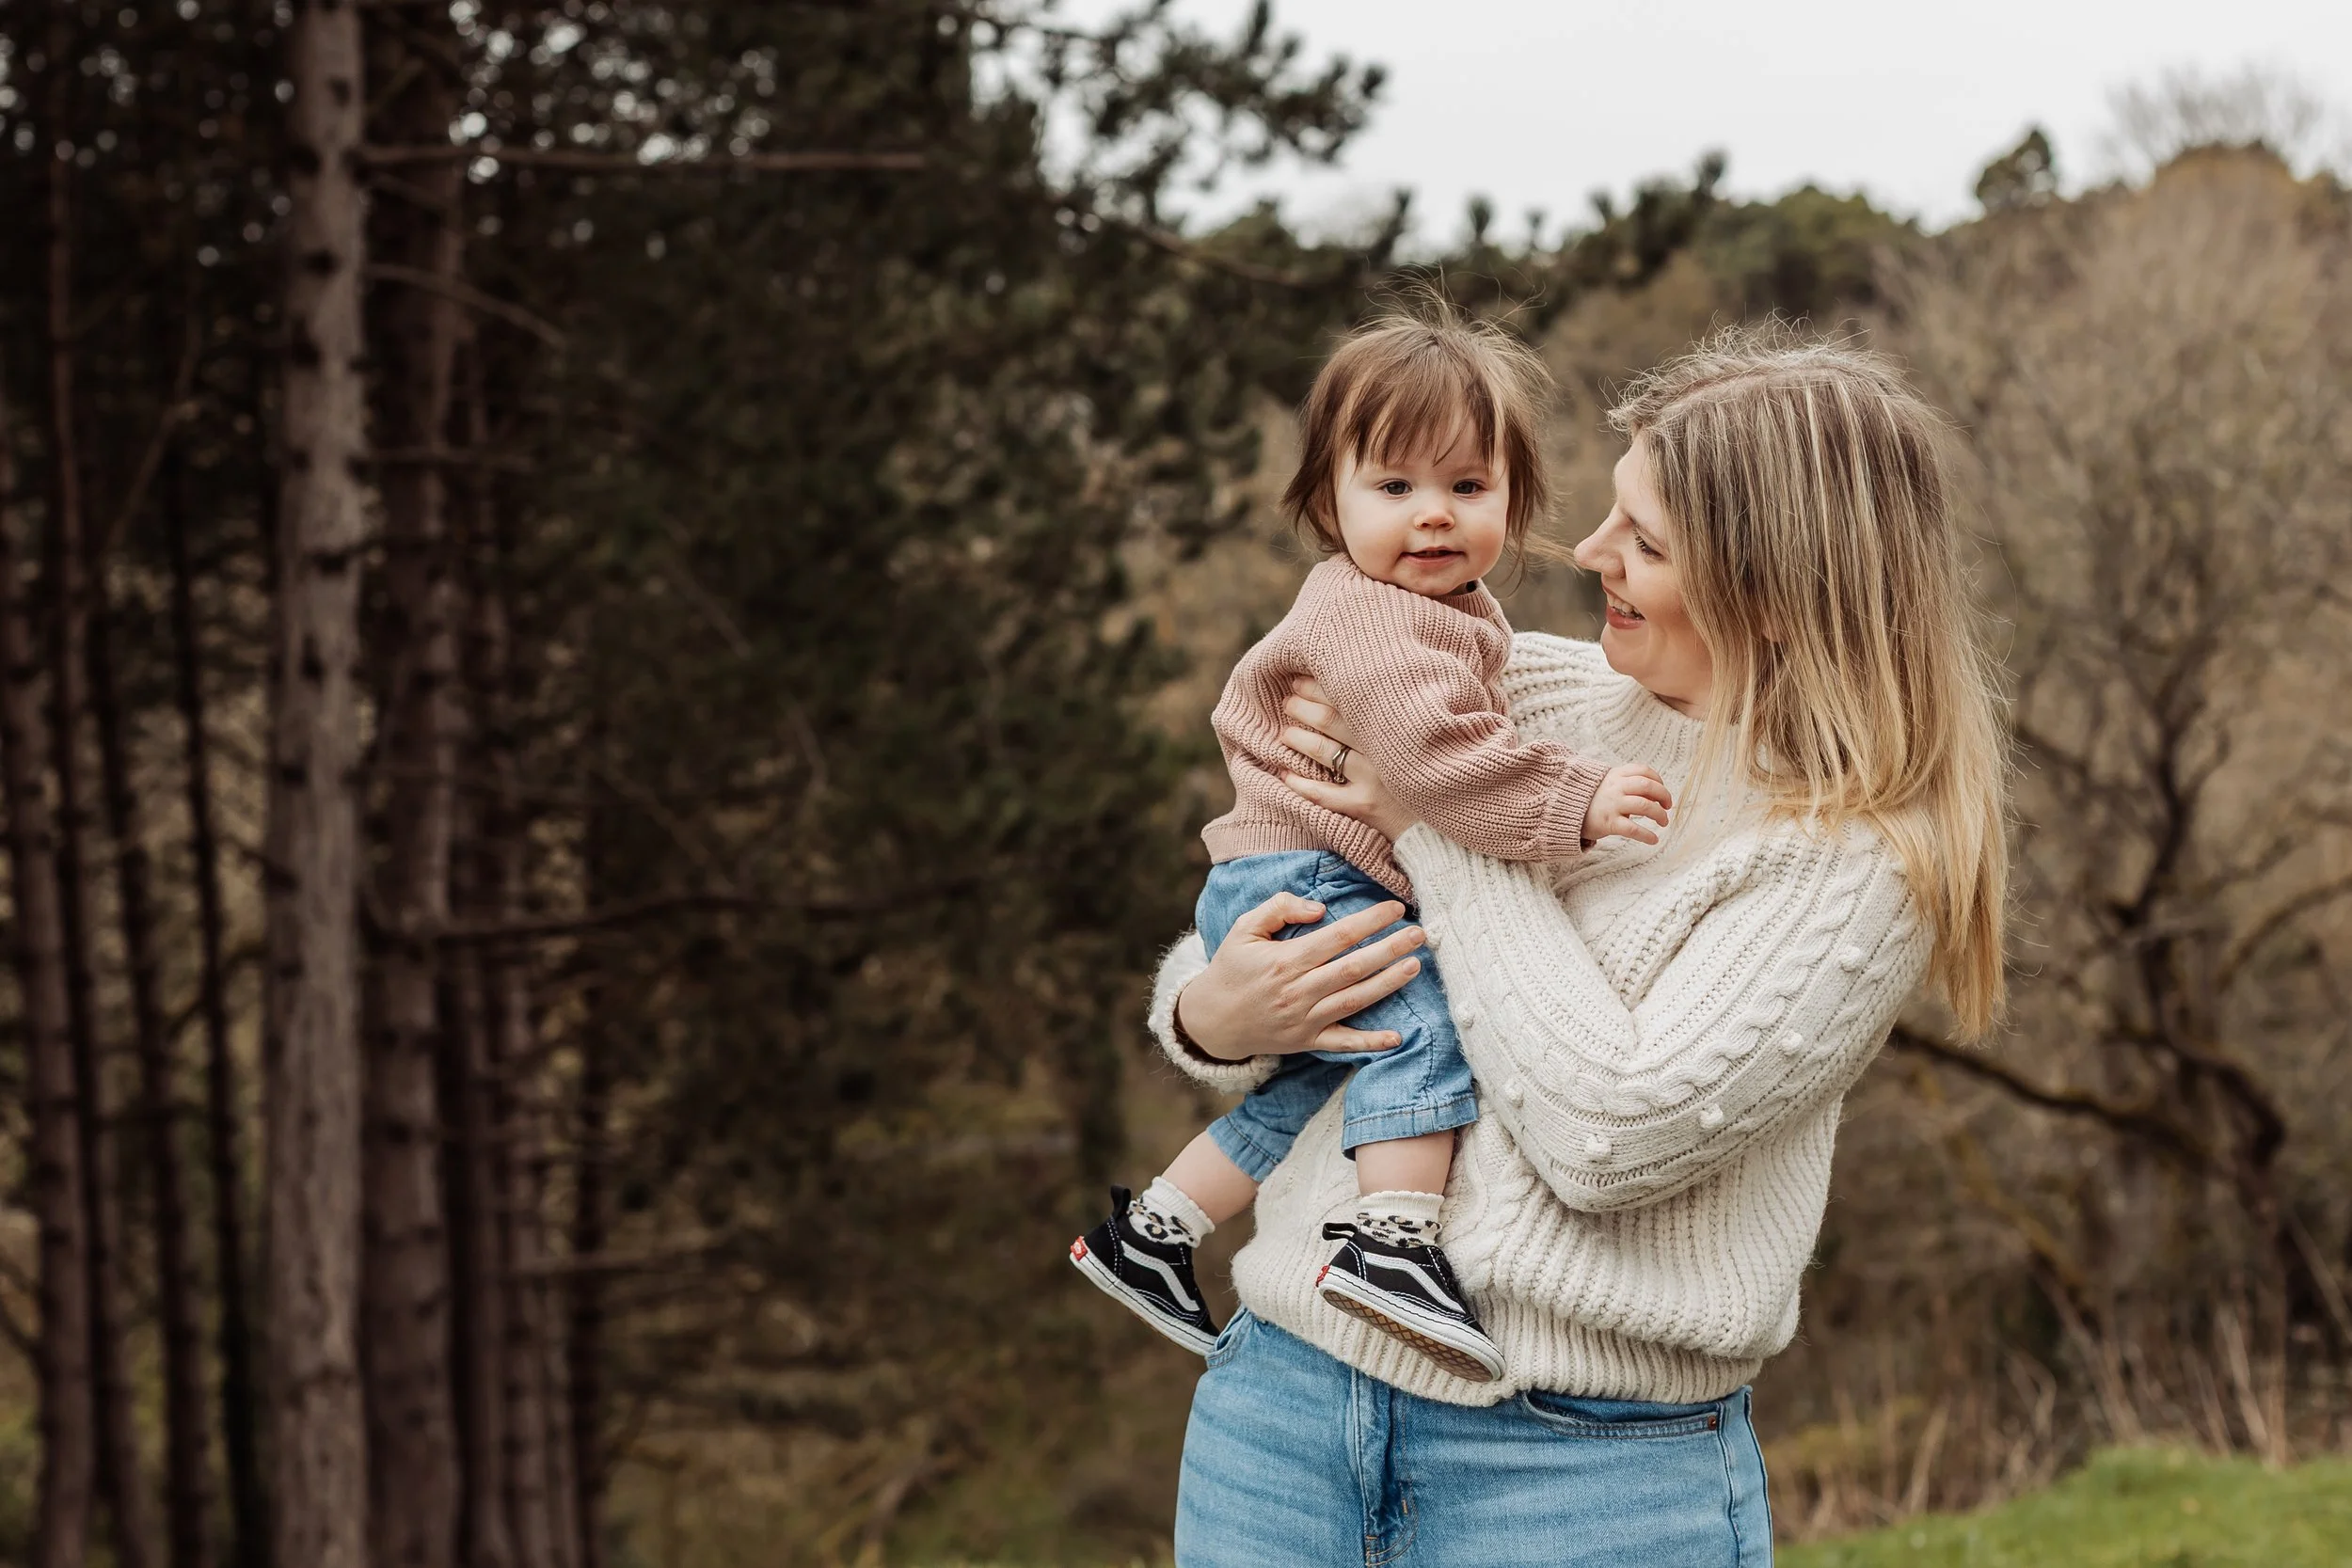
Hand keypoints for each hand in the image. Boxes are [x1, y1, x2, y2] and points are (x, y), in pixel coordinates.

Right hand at [1175, 890, 1426, 1060]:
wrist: (1211, 1020)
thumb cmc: (1231, 967)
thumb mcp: (1244, 928)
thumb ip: (1279, 908)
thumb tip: (1320, 908)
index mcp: (1285, 960)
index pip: (1338, 936)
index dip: (1369, 921)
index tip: (1395, 908)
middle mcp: (1298, 991)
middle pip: (1353, 967)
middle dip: (1390, 949)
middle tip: (1420, 934)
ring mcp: (1305, 1019)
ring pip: (1354, 1000)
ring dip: (1388, 984)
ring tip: (1415, 966)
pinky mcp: (1307, 1041)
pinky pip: (1343, 1043)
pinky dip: (1370, 1042)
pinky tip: (1397, 1037)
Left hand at [1277, 677, 1419, 840]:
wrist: (1445, 822)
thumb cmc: (1434, 772)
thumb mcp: (1423, 737)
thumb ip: (1398, 717)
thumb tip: (1361, 694)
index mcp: (1396, 726)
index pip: (1350, 699)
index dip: (1319, 688)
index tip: (1300, 680)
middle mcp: (1382, 749)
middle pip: (1332, 721)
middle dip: (1303, 708)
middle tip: (1287, 701)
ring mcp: (1373, 779)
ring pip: (1326, 752)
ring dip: (1298, 739)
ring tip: (1284, 733)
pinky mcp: (1364, 807)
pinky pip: (1322, 793)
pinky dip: (1299, 783)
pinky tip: (1284, 773)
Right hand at [1582, 762, 1671, 846]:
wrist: (1563, 810)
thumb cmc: (1590, 799)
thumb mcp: (1605, 783)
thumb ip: (1625, 782)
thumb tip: (1652, 792)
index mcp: (1615, 775)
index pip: (1643, 770)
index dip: (1658, 780)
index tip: (1662, 790)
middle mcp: (1615, 787)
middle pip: (1648, 786)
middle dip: (1664, 796)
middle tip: (1668, 807)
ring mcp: (1612, 805)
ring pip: (1645, 806)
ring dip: (1660, 814)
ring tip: (1663, 822)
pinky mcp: (1608, 823)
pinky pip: (1633, 829)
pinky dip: (1647, 835)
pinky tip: (1653, 840)